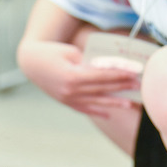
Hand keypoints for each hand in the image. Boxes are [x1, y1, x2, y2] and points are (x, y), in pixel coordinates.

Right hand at [18, 40, 139, 116]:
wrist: (29, 62)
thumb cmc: (50, 52)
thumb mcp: (71, 52)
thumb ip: (88, 63)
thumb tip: (104, 70)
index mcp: (72, 76)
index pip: (101, 77)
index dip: (119, 76)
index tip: (133, 75)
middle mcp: (69, 90)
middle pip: (100, 89)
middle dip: (120, 87)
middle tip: (136, 87)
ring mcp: (65, 98)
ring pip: (94, 101)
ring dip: (113, 103)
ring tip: (129, 105)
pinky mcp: (63, 100)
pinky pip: (82, 108)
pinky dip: (95, 111)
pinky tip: (107, 114)